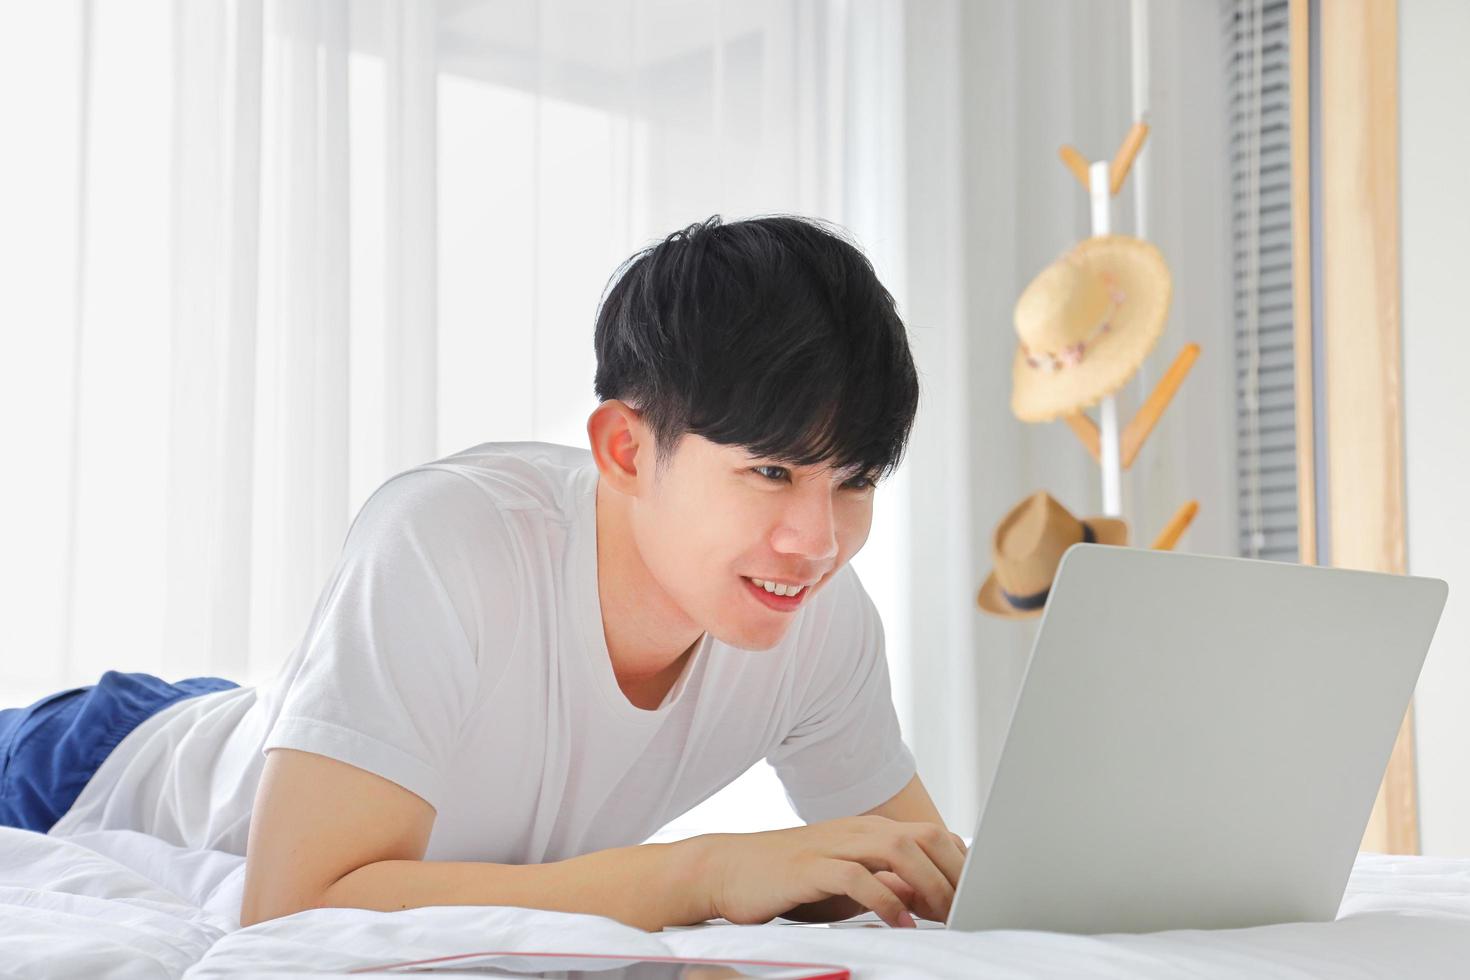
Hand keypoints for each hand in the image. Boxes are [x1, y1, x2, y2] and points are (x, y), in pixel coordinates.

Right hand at [696, 815, 968, 927]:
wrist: (728, 871)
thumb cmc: (789, 880)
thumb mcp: (848, 885)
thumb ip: (887, 885)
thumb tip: (928, 896)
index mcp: (868, 831)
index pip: (931, 835)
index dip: (960, 865)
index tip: (976, 898)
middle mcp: (856, 830)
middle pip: (923, 836)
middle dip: (954, 872)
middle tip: (968, 909)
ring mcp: (832, 844)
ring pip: (897, 849)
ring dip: (929, 882)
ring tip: (944, 915)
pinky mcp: (809, 867)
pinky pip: (856, 876)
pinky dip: (884, 898)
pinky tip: (900, 921)